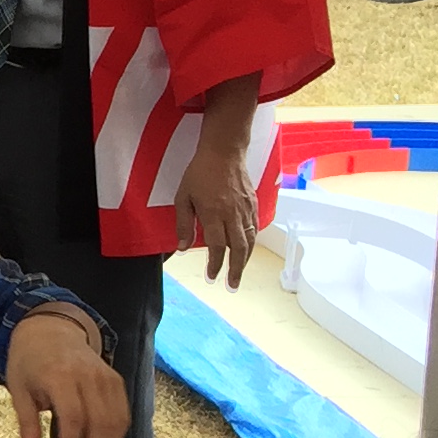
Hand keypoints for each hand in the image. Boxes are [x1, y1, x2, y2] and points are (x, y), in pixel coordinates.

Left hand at [4, 306, 128, 437]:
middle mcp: (88, 375)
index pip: (73, 415)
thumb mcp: (18, 388)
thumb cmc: (30, 362)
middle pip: (101, 420)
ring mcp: (106, 376)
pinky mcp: (116, 380)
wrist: (50, 330)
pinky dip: (117, 435)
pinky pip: (122, 411)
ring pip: (117, 418)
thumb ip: (26, 421)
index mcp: (60, 375)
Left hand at [172, 136, 259, 286]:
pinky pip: (254, 228)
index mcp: (213, 213)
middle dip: (235, 270)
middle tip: (231, 286)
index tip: (212, 277)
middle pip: (238, 248)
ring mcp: (245, 209)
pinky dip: (251, 243)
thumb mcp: (182, 197)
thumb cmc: (199, 173)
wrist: (224, 152)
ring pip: (249, 240)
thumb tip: (182, 248)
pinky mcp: (253, 203)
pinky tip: (246, 250)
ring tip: (238, 273)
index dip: (215, 264)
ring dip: (245, 260)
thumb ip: (183, 224)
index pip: (216, 246)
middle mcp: (232, 214)